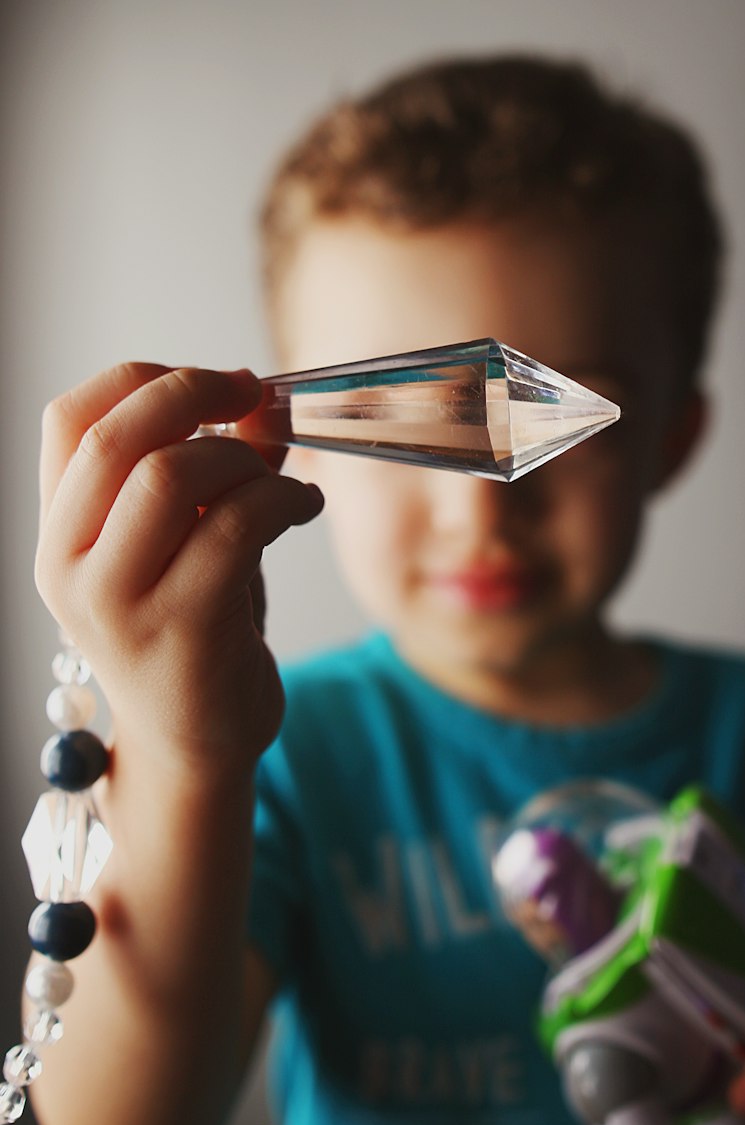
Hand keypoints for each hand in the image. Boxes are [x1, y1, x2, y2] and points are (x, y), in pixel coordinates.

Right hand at [35, 362, 324, 773]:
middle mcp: (69, 568)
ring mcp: (119, 604)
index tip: (214, 384)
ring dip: (245, 459)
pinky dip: (285, 499)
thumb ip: (213, 468)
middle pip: (115, 438)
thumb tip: (260, 398)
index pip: (69, 419)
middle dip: (195, 394)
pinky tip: (305, 507)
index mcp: (58, 534)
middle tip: (253, 398)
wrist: (196, 745)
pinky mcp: (181, 631)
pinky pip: (238, 527)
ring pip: (172, 476)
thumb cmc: (194, 632)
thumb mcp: (189, 539)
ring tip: (280, 481)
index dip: (144, 379)